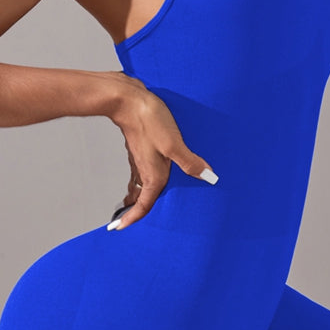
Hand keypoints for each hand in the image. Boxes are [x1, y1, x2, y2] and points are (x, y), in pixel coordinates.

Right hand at [107, 73, 218, 230]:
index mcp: (153, 175)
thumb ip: (190, 163)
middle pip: (139, 197)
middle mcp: (145, 170)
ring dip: (134, 195)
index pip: (141, 205)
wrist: (128, 100)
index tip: (120, 229)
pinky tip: (143, 174)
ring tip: (131, 204)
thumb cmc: (150, 121)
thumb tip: (209, 178)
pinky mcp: (139, 147)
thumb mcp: (174, 144)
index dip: (132, 219)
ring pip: (137, 183)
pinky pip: (138, 170)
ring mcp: (140, 159)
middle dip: (133, 211)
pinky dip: (137, 179)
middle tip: (125, 222)